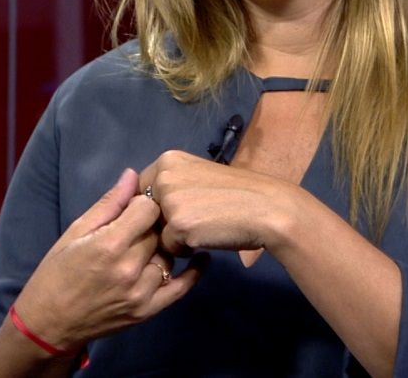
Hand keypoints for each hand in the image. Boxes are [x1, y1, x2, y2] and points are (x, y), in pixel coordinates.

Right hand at [12, 168, 204, 352]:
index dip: (144, 203)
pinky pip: (181, 288)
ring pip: (169, 255)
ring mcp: (140, 293)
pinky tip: (201, 257)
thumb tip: (132, 175)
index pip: (148, 209)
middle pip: (160, 231)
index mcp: (109, 245)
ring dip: (165, 246)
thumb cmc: (57, 273)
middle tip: (146, 223)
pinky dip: (194, 272)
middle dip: (154, 223)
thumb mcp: (76, 232)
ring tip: (157, 240)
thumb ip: (109, 204)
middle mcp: (129, 269)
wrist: (49, 323)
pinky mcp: (147, 311)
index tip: (137, 206)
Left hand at [138, 150, 298, 255]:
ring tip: (202, 228)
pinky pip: (169, 247)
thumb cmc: (237, 195)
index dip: (154, 207)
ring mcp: (169, 200)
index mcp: (168, 159)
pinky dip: (185, 248)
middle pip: (143, 211)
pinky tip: (207, 237)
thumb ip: (172, 184)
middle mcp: (163, 175)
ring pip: (155, 230)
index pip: (140, 189)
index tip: (176, 213)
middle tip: (193, 220)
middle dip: (161, 222)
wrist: (267, 208)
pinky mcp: (178, 225)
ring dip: (173, 236)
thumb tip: (145, 204)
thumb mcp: (198, 178)